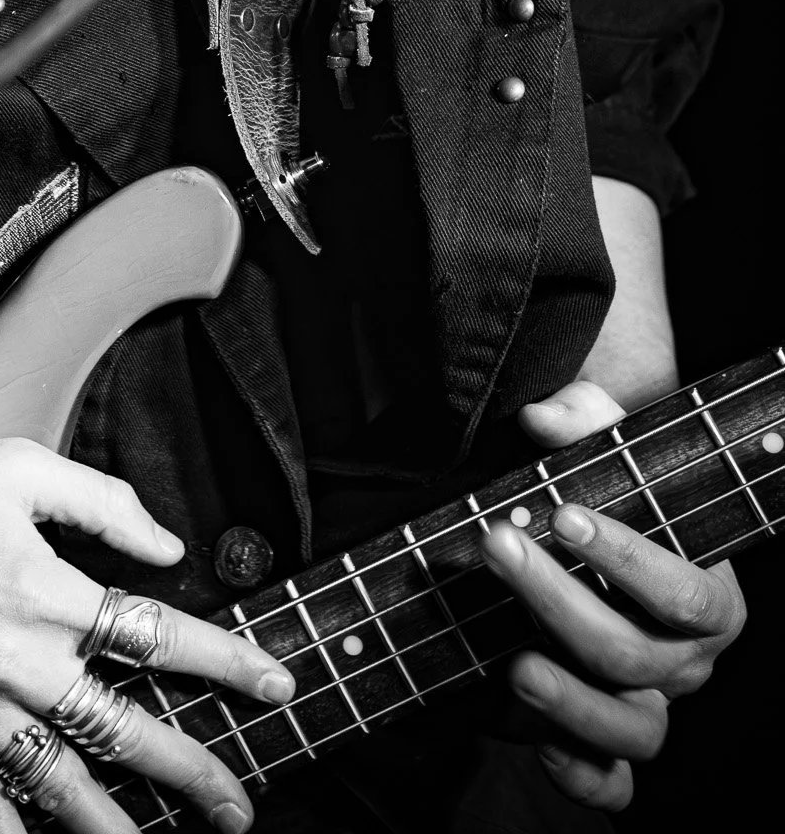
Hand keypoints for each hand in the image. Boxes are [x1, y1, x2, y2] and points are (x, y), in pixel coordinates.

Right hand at [0, 374, 290, 833]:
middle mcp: (11, 658)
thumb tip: (166, 543)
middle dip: (193, 774)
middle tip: (238, 804)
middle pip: (122, 731)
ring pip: (58, 786)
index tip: (272, 681)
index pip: (155, 634)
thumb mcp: (21, 466)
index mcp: (40, 587)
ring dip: (117, 827)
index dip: (226, 661)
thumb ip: (103, 502)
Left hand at [480, 380, 747, 810]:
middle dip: (559, 600)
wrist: (582, 536)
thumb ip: (581, 418)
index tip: (562, 514)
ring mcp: (647, 703)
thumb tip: (541, 418)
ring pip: (630, 727)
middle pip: (634, 652)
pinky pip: (609, 782)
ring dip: (572, 702)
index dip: (625, 558)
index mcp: (704, 594)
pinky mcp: (604, 738)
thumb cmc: (604, 489)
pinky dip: (581, 775)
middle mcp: (683, 659)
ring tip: (515, 665)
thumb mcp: (601, 442)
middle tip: (496, 546)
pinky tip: (539, 747)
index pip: (682, 590)